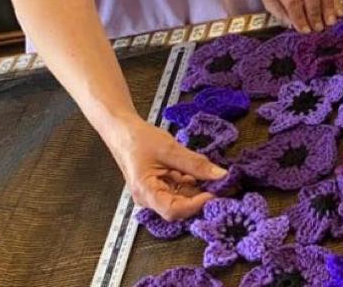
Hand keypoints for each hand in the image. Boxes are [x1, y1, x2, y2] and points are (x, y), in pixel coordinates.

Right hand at [108, 116, 225, 220]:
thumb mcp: (171, 149)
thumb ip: (195, 163)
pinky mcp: (159, 188)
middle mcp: (148, 199)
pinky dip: (189, 182)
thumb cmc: (138, 139)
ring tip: (206, 173)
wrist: (123, 131)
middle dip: (198, 196)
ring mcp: (153, 194)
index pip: (173, 210)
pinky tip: (194, 172)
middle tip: (217, 183)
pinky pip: (178, 191)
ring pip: (181, 199)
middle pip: (179, 207)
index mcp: (146, 192)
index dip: (195, 204)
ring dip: (195, 189)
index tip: (212, 193)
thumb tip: (219, 174)